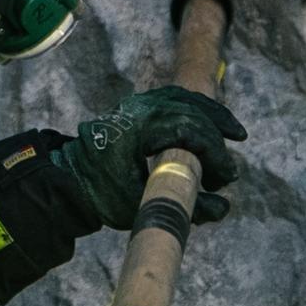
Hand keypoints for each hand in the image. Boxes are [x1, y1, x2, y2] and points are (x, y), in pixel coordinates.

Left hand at [53, 87, 245, 230]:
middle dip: (217, 141)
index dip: (215, 154)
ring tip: (236, 134)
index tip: (224, 179)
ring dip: (213, 115)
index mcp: (140, 128)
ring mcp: (139, 103)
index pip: (190, 130)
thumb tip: (224, 207)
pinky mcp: (139, 106)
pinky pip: (175, 98)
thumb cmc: (102, 196)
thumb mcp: (142, 205)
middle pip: (193, 112)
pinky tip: (211, 121)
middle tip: (228, 173)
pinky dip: (197, 107)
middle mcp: (141, 108)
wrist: (70, 180)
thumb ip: (184, 207)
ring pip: (186, 99)